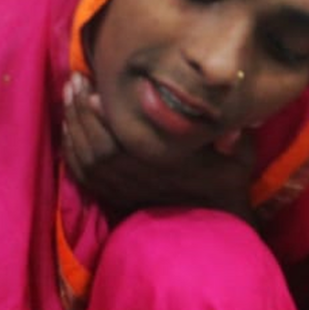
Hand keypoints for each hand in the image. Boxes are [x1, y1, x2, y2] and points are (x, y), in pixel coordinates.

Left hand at [61, 73, 257, 222]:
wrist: (213, 228)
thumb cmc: (227, 184)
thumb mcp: (240, 155)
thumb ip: (234, 132)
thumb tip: (231, 120)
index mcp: (165, 160)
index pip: (123, 133)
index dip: (102, 109)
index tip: (93, 84)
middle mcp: (138, 176)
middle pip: (96, 140)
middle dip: (80, 108)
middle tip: (74, 80)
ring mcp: (123, 190)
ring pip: (85, 156)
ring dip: (72, 125)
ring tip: (68, 97)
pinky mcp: (115, 199)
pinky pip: (82, 175)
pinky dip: (71, 151)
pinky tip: (68, 129)